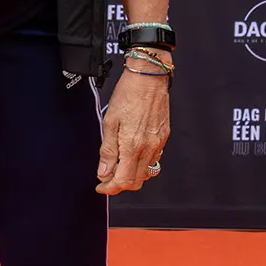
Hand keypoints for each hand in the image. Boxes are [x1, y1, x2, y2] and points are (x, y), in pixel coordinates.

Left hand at [95, 66, 170, 194]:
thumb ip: (107, 150)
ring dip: (131, 175)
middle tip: (106, 176)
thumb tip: (103, 172)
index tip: (100, 186)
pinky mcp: (164, 137)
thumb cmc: (128, 94)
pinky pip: (154, 160)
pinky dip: (141, 164)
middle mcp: (149, 148)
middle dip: (119, 184)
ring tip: (118, 164)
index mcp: (133, 146)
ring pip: (146, 173)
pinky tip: (131, 153)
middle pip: (136, 182)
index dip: (109, 188)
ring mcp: (159, 144)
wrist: (149, 77)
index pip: (123, 181)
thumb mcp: (110, 121)